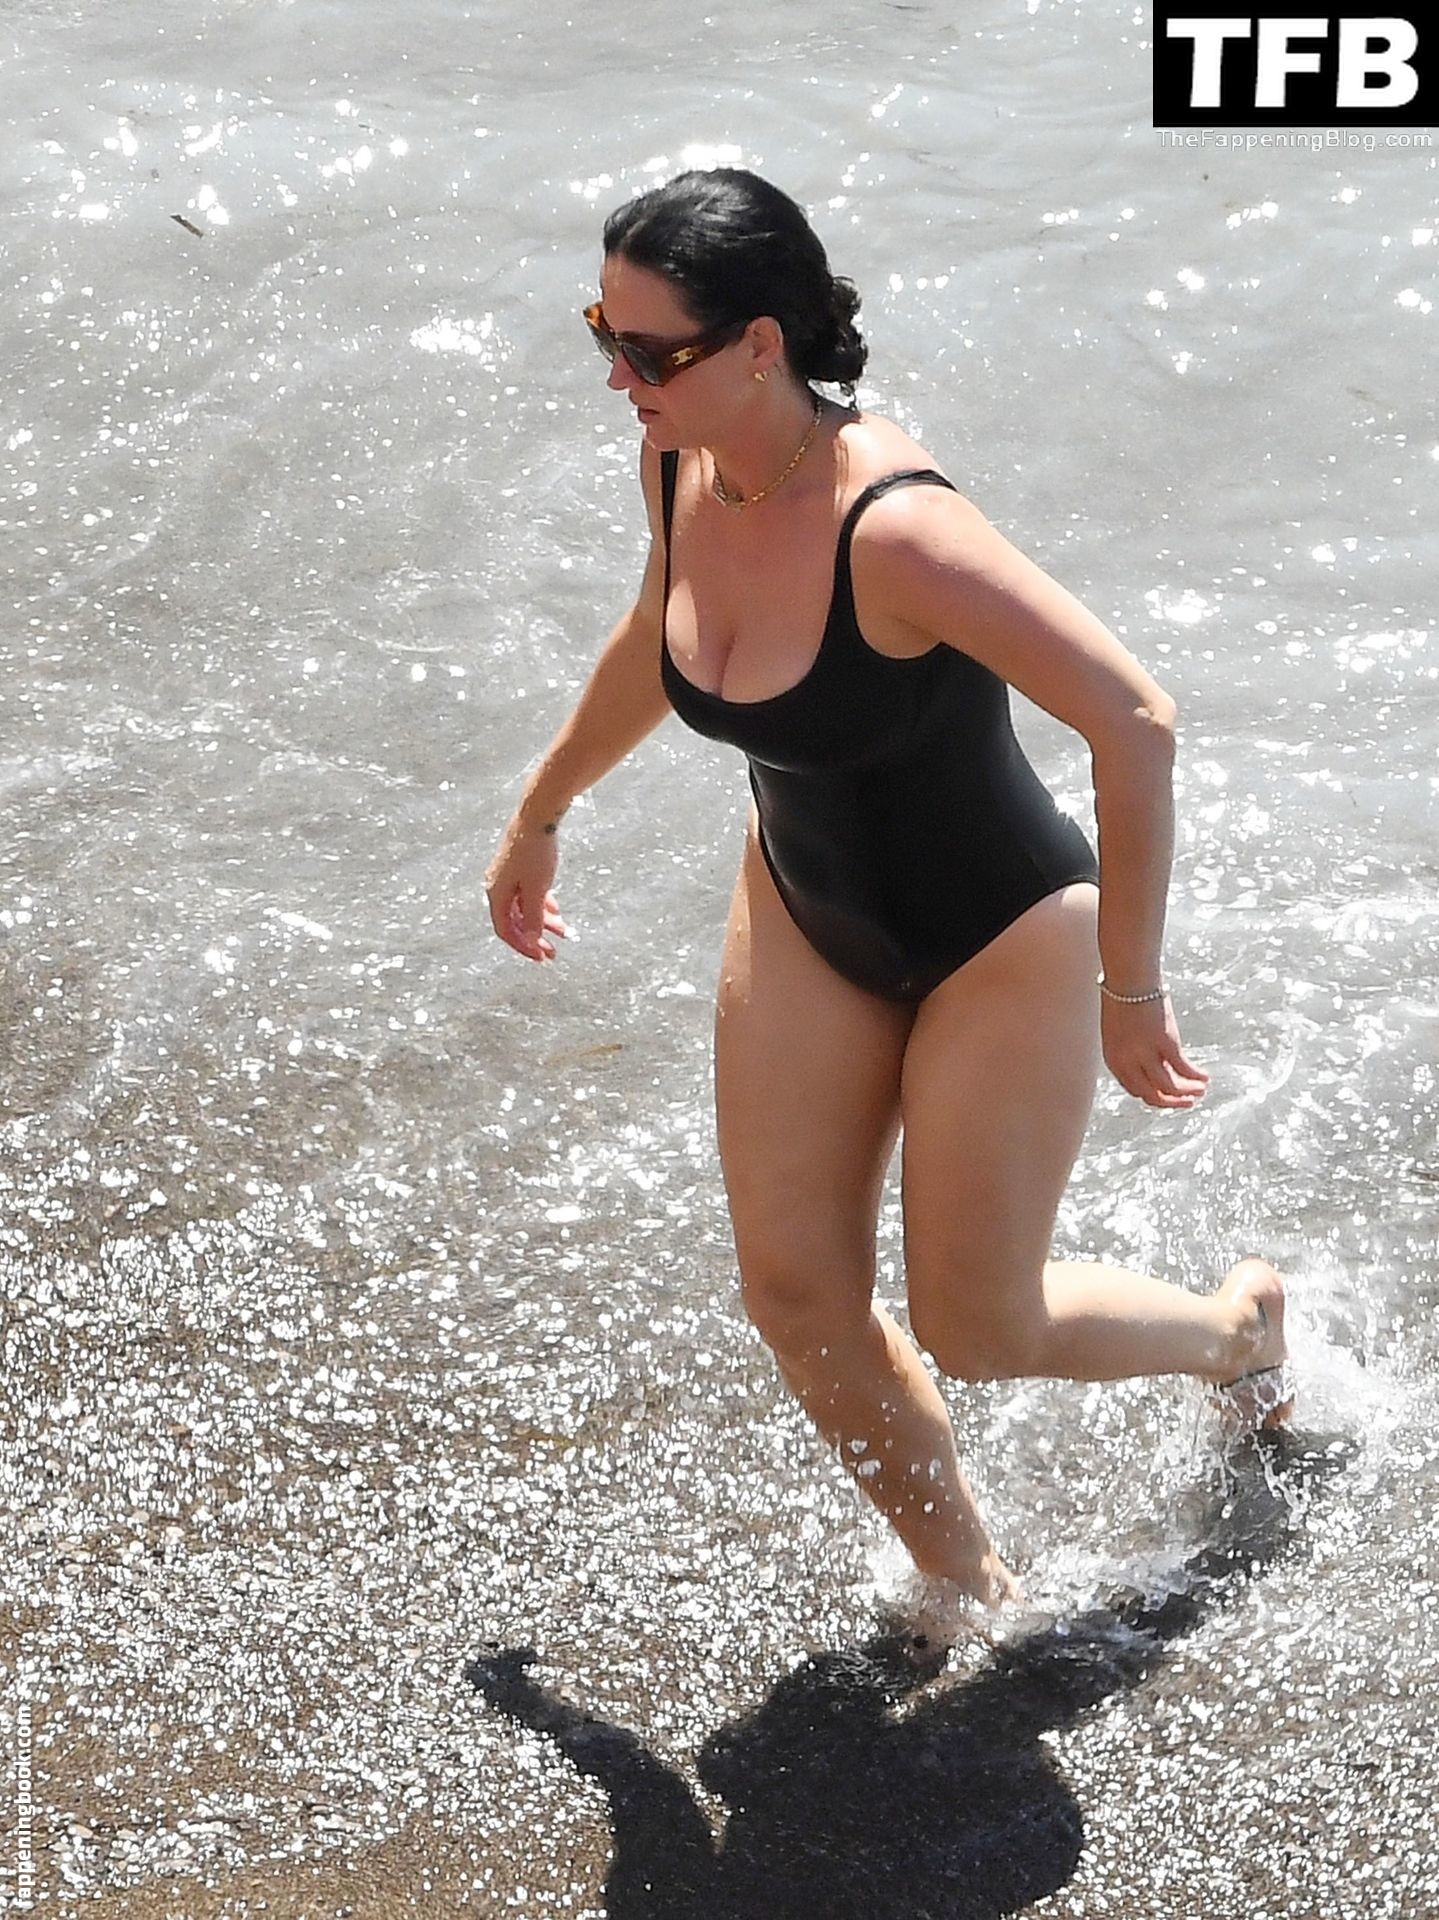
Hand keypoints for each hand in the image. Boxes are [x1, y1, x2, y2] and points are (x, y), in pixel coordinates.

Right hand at [484, 817, 568, 964]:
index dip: (523, 947)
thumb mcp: (536, 890)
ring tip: (565, 932)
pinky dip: (542, 904)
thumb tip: (532, 940)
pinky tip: (556, 911)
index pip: (506, 931)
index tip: (541, 957)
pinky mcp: (518, 868)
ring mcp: (508, 877)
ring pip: (525, 908)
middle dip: (536, 938)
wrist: (536, 818)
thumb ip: (534, 917)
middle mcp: (498, 888)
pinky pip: (528, 894)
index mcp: (496, 895)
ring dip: (544, 922)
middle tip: (553, 954)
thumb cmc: (534, 853)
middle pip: (516, 922)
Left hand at [1100, 994, 1209, 1109]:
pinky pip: (1183, 1068)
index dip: (1154, 1096)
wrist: (1130, 980)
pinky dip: (1195, 1076)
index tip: (1168, 1096)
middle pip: (1151, 1095)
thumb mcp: (1121, 1034)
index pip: (1134, 1090)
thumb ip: (1134, 1053)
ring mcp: (1146, 1053)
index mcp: (1114, 1060)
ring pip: (1168, 1087)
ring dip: (1187, 1092)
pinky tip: (1204, 1077)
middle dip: (1171, 1102)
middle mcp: (1127, 1062)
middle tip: (1188, 1102)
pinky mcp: (1165, 1043)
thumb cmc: (1123, 1001)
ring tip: (1200, 1090)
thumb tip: (1156, 1065)